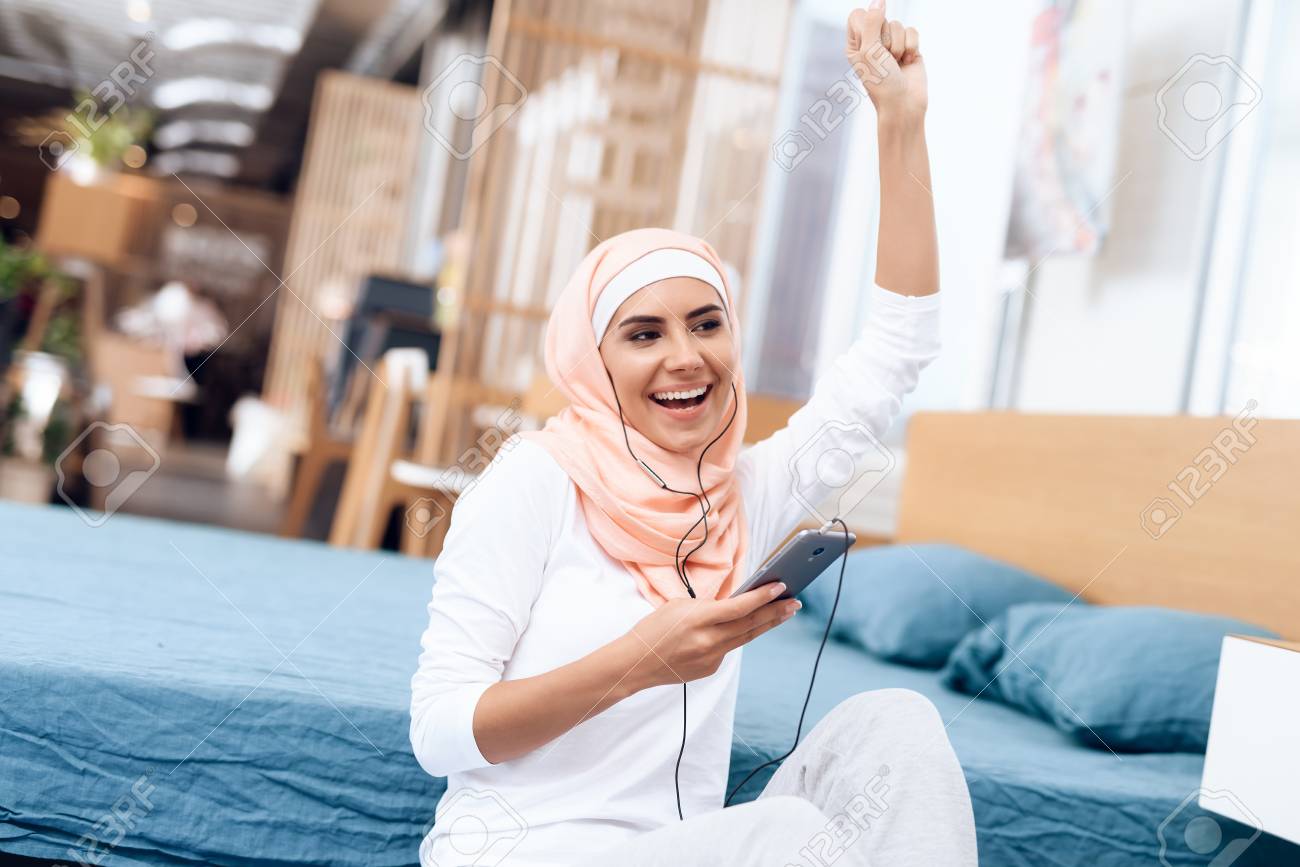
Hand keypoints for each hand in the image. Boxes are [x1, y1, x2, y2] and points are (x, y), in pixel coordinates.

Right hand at [617, 582, 799, 689]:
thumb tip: (736, 606)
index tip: (781, 587)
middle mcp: (709, 641)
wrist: (636, 664)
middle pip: (751, 625)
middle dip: (776, 612)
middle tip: (796, 603)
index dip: (763, 597)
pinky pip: (729, 648)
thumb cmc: (653, 629)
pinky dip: (737, 636)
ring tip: (785, 612)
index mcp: (699, 620)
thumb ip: (709, 607)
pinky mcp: (710, 669)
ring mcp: (711, 658)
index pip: (740, 607)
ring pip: (746, 637)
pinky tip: (744, 628)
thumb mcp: (679, 606)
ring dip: (767, 624)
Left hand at [845, 1, 926, 123]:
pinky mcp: (909, 47)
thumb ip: (871, 23)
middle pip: (881, 18)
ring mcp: (891, 45)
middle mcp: (872, 43)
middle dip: (886, 39)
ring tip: (896, 64)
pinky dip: (912, 47)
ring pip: (898, 24)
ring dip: (899, 46)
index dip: (867, 25)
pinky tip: (907, 63)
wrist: (904, 105)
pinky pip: (912, 31)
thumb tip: (879, 1)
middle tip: (885, 60)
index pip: (858, 15)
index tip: (870, 45)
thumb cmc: (881, 83)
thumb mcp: (869, 51)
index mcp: (855, 44)